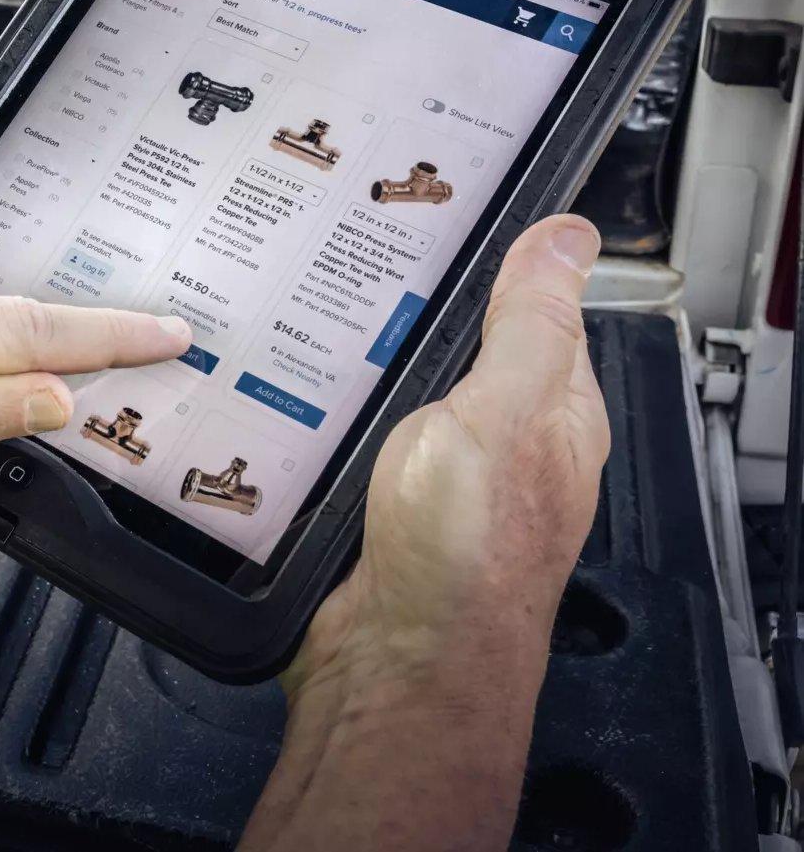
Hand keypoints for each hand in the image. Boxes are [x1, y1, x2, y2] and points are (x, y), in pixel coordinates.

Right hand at [241, 215, 606, 851]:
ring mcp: (444, 467)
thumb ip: (533, 323)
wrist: (395, 659)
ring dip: (370, 355)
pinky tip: (308, 385)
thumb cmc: (465, 554)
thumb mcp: (506, 410)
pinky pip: (365, 425)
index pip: (537, 306)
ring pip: (404, 382)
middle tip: (365, 260)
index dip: (499, 258)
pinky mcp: (389, 493)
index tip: (448, 216)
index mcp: (554, 407)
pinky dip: (338, 401)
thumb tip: (568, 239)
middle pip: (461, 341)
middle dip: (416, 305)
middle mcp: (504, 437)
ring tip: (325, 311)